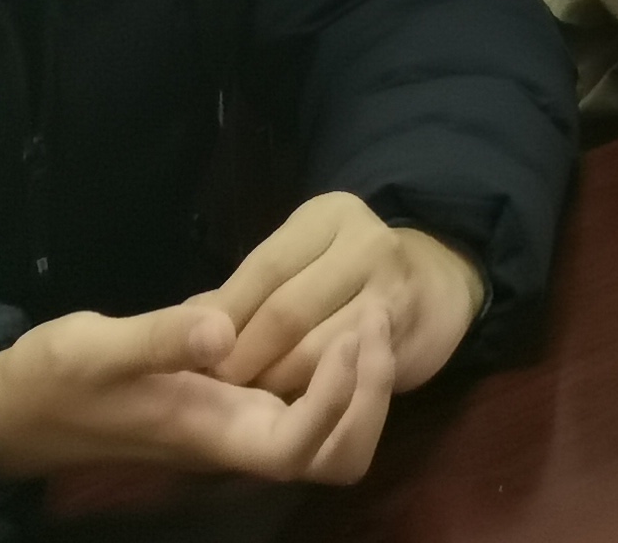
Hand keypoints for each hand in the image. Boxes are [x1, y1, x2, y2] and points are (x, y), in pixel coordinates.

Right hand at [0, 298, 391, 487]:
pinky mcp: (235, 401)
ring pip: (330, 436)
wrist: (20, 407)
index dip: (337, 402)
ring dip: (363, 385)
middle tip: (376, 318)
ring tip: (367, 314)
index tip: (350, 335)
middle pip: (334, 456)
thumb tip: (223, 330)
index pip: (298, 448)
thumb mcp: (95, 350)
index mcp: (210, 434)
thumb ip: (158, 340)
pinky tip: (333, 313)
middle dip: (371, 398)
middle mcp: (235, 438)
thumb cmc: (55, 381)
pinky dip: (337, 370)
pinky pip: (307, 404)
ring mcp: (237, 423)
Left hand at [204, 190, 485, 401]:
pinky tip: (285, 402)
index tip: (195, 352)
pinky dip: (307, 393)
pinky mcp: (403, 337)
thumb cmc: (342, 273)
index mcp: (329, 215)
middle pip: (287, 312)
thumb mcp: (298, 259)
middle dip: (243, 356)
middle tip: (214, 385)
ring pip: (313, 351)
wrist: (433, 287)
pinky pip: (342, 376)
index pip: (265, 267)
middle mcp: (367, 242)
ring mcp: (391, 289)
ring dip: (272, 382)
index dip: (225, 315)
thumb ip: (243, 289)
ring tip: (243, 398)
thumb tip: (184, 322)